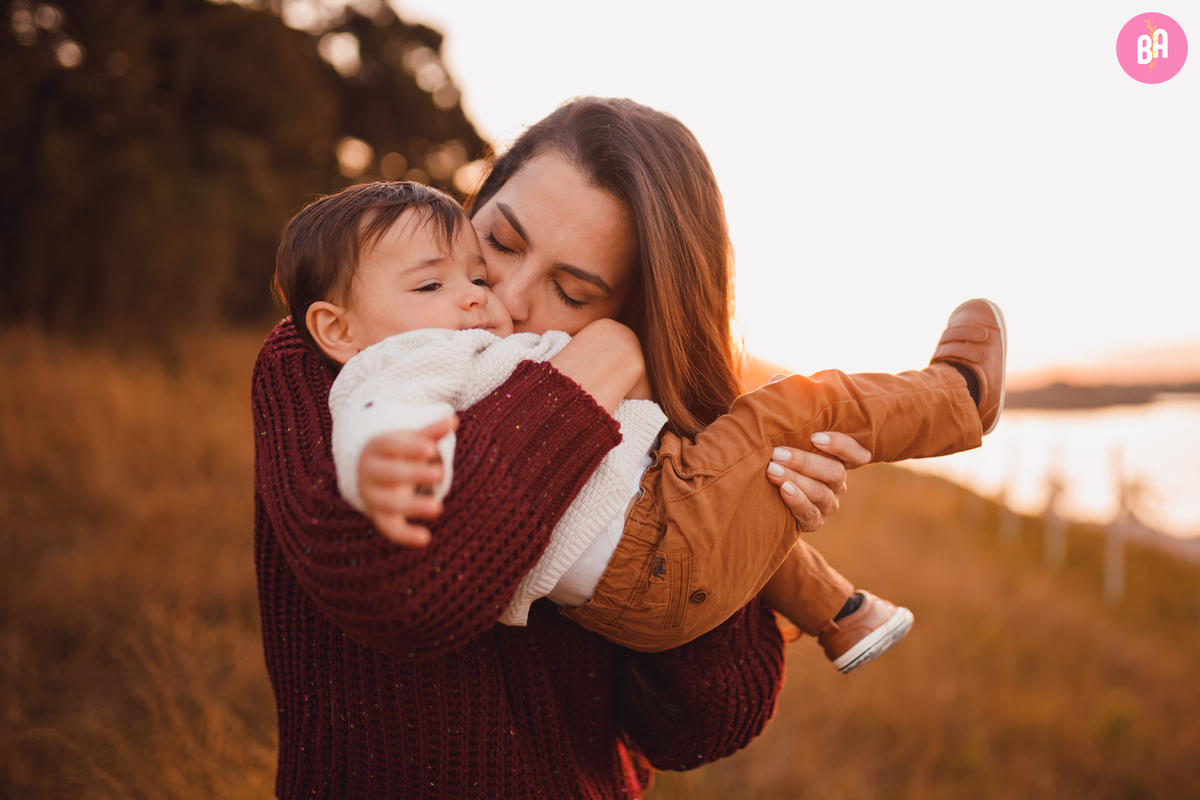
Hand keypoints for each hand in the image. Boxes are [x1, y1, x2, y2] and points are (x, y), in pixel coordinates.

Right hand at [359, 415, 457, 546]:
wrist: (368, 472)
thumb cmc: (396, 451)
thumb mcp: (410, 440)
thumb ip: (430, 433)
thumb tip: (453, 420)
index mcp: (376, 448)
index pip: (389, 445)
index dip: (409, 446)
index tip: (430, 448)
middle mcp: (370, 472)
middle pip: (388, 473)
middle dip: (412, 474)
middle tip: (439, 473)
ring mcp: (373, 496)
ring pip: (388, 503)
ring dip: (412, 506)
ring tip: (437, 508)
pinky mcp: (380, 515)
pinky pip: (390, 528)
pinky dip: (405, 535)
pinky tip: (425, 539)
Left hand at [762, 374, 869, 531]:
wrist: (757, 489)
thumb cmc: (776, 447)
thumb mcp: (782, 426)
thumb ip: (785, 404)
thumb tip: (779, 380)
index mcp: (838, 456)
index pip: (856, 452)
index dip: (841, 445)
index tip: (816, 437)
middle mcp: (837, 480)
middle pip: (834, 472)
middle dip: (806, 461)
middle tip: (777, 453)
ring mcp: (828, 502)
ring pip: (822, 493)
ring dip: (797, 480)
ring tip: (772, 470)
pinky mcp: (812, 520)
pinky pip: (810, 515)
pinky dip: (797, 502)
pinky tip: (783, 491)